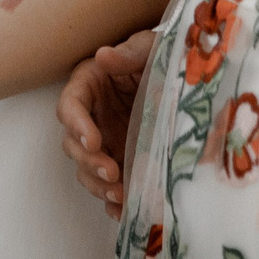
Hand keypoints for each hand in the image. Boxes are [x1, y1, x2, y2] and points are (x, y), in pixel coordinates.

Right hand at [58, 30, 154, 217]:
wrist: (188, 77)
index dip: (77, 125)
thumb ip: (129, 52)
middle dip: (89, 161)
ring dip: (98, 184)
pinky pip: (109, 184)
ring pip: (86, 169)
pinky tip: (125, 210)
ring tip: (120, 195)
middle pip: (73, 144)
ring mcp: (105, 141)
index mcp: (89, 85)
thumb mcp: (149, 47)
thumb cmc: (162, 55)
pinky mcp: (121, 159)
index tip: (94, 140)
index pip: (70, 106)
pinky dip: (113, 200)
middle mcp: (91, 116)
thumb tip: (104, 56)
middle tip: (111, 172)